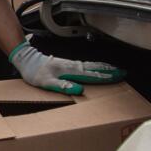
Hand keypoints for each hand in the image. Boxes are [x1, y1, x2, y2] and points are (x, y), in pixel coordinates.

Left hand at [9, 39, 123, 94]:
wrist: (27, 60)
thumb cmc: (35, 73)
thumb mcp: (46, 83)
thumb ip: (62, 86)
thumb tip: (79, 90)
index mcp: (70, 71)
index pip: (92, 75)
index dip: (106, 76)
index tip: (118, 77)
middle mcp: (72, 66)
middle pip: (95, 68)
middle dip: (110, 70)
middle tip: (123, 72)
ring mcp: (70, 63)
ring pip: (91, 65)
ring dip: (104, 67)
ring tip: (115, 69)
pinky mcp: (67, 63)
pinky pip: (85, 64)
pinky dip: (95, 65)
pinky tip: (97, 67)